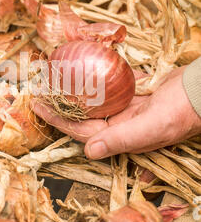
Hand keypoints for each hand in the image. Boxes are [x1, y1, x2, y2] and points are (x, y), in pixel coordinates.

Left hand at [31, 67, 200, 158]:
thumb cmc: (182, 110)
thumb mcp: (153, 126)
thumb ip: (122, 139)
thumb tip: (89, 151)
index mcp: (120, 136)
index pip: (80, 130)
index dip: (57, 119)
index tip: (38, 105)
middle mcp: (118, 124)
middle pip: (81, 115)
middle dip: (59, 104)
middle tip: (40, 90)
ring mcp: (124, 108)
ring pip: (92, 100)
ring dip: (73, 91)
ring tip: (54, 79)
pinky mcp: (131, 95)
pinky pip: (107, 87)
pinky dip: (94, 79)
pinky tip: (82, 69)